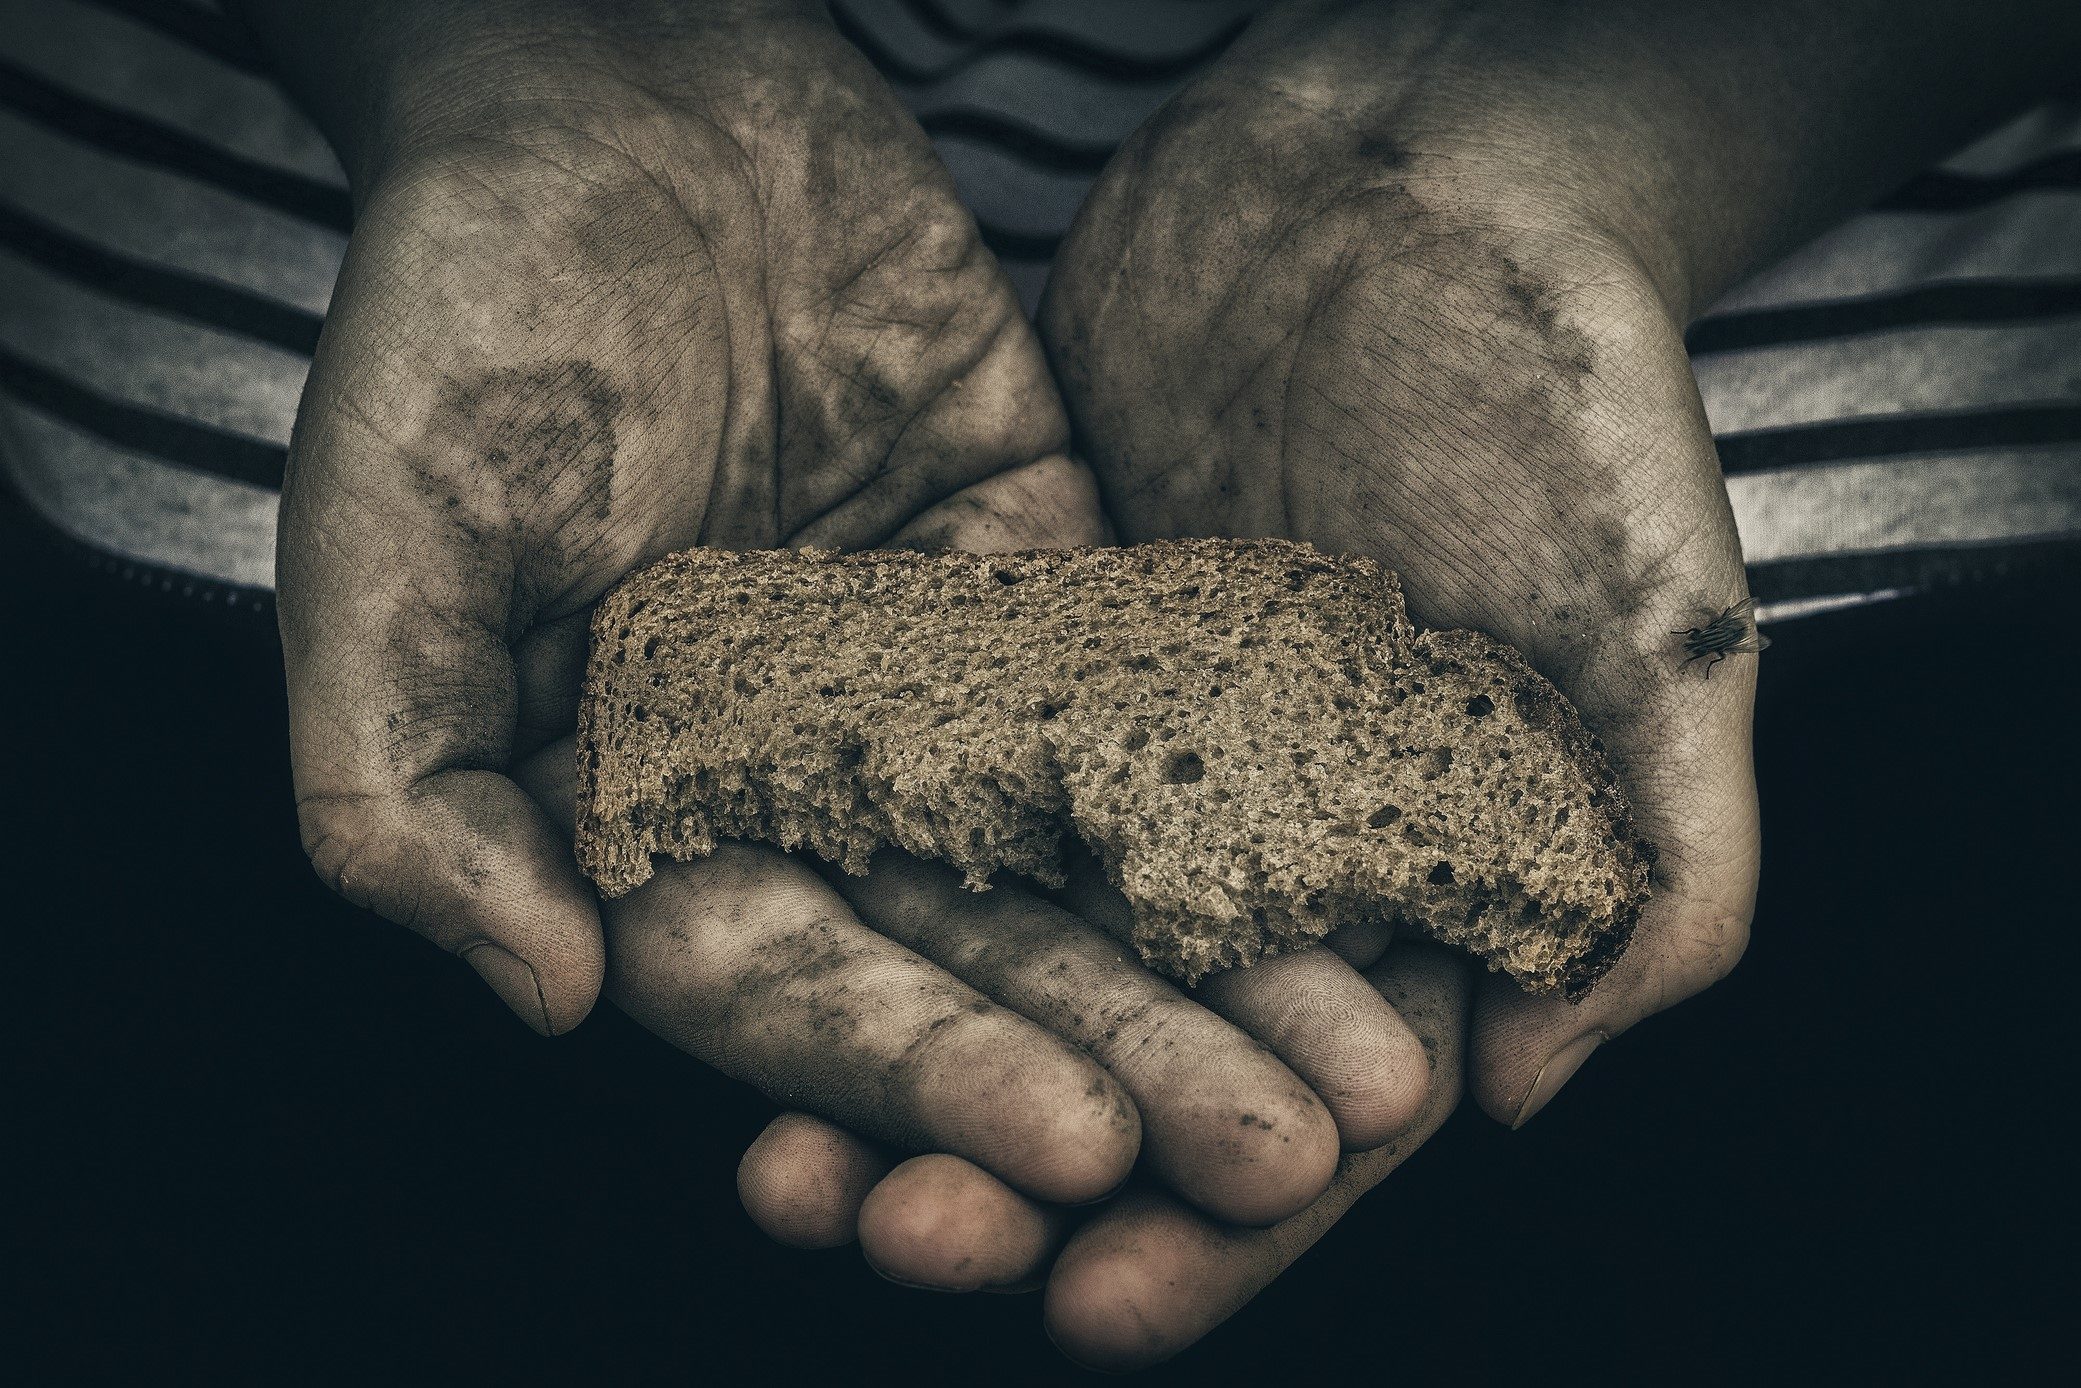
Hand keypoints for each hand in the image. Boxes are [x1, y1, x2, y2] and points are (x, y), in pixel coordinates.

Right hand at [262, 0, 1433, 1232]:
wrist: (622, 95)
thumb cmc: (470, 311)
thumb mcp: (378, 550)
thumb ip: (409, 796)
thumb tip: (544, 998)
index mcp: (645, 817)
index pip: (791, 994)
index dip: (923, 1080)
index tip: (1067, 1150)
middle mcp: (804, 781)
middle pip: (977, 955)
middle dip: (1122, 1063)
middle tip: (1275, 1159)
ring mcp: (935, 685)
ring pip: (1092, 849)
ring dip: (1228, 964)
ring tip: (1364, 1069)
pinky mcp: (1041, 574)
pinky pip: (1160, 688)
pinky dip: (1262, 774)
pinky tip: (1369, 859)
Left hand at [722, 0, 2074, 1360]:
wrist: (1410, 187)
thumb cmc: (1573, 402)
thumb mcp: (1660, 635)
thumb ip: (1648, 874)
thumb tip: (1530, 1099)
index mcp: (1427, 898)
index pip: (1314, 1118)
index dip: (1210, 1230)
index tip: (1094, 1298)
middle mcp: (1274, 858)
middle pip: (1133, 1065)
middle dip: (1022, 1172)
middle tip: (900, 1234)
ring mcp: (1145, 766)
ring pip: (1011, 959)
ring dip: (912, 1069)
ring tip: (793, 1165)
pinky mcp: (1036, 669)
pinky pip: (930, 802)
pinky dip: (861, 884)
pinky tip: (768, 945)